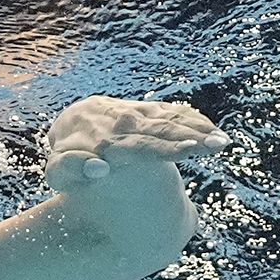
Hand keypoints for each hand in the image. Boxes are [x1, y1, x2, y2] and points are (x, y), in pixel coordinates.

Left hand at [43, 96, 227, 192]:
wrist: (71, 124)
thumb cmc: (66, 157)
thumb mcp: (59, 170)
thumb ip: (69, 169)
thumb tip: (97, 168)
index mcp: (101, 138)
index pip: (138, 144)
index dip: (161, 149)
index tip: (185, 153)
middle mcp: (122, 122)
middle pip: (159, 131)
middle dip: (187, 139)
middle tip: (214, 147)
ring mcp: (139, 113)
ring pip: (170, 120)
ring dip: (197, 130)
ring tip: (220, 142)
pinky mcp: (149, 109)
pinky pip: (174, 112)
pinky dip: (194, 121)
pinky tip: (214, 132)